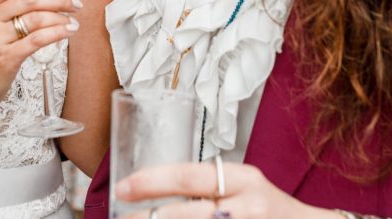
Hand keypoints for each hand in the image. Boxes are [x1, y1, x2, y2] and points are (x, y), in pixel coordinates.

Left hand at [114, 160, 325, 218]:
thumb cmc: (269, 210)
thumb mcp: (244, 187)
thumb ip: (208, 187)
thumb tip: (154, 193)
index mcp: (244, 179)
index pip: (190, 176)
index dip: (151, 182)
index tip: (123, 188)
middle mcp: (249, 205)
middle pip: (188, 213)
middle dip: (149, 216)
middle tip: (123, 218)